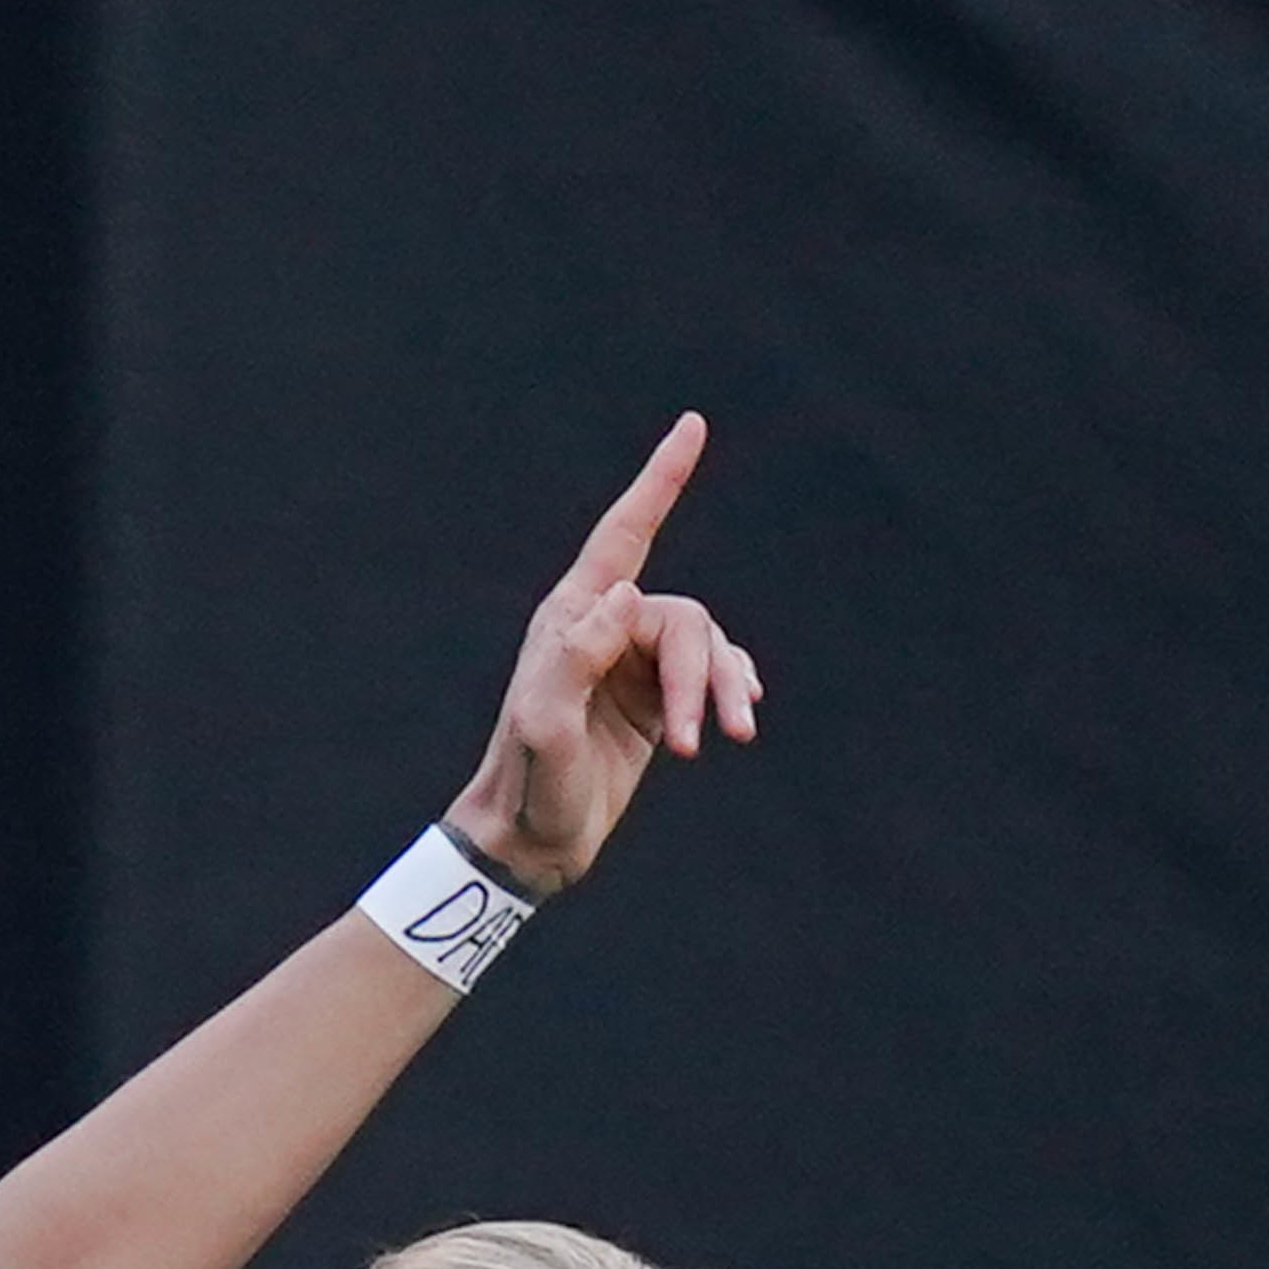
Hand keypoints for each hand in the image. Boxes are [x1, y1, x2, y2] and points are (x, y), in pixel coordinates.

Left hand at [444, 412, 766, 895]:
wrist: (531, 842)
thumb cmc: (529, 782)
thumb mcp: (546, 724)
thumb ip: (577, 657)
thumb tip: (628, 594)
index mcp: (572, 619)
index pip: (625, 534)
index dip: (660, 480)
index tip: (694, 426)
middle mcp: (604, 629)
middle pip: (684, 620)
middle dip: (699, 679)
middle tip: (690, 746)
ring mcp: (632, 662)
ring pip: (705, 649)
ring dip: (719, 694)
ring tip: (725, 743)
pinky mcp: (655, 698)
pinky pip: (712, 673)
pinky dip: (730, 692)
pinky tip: (739, 719)